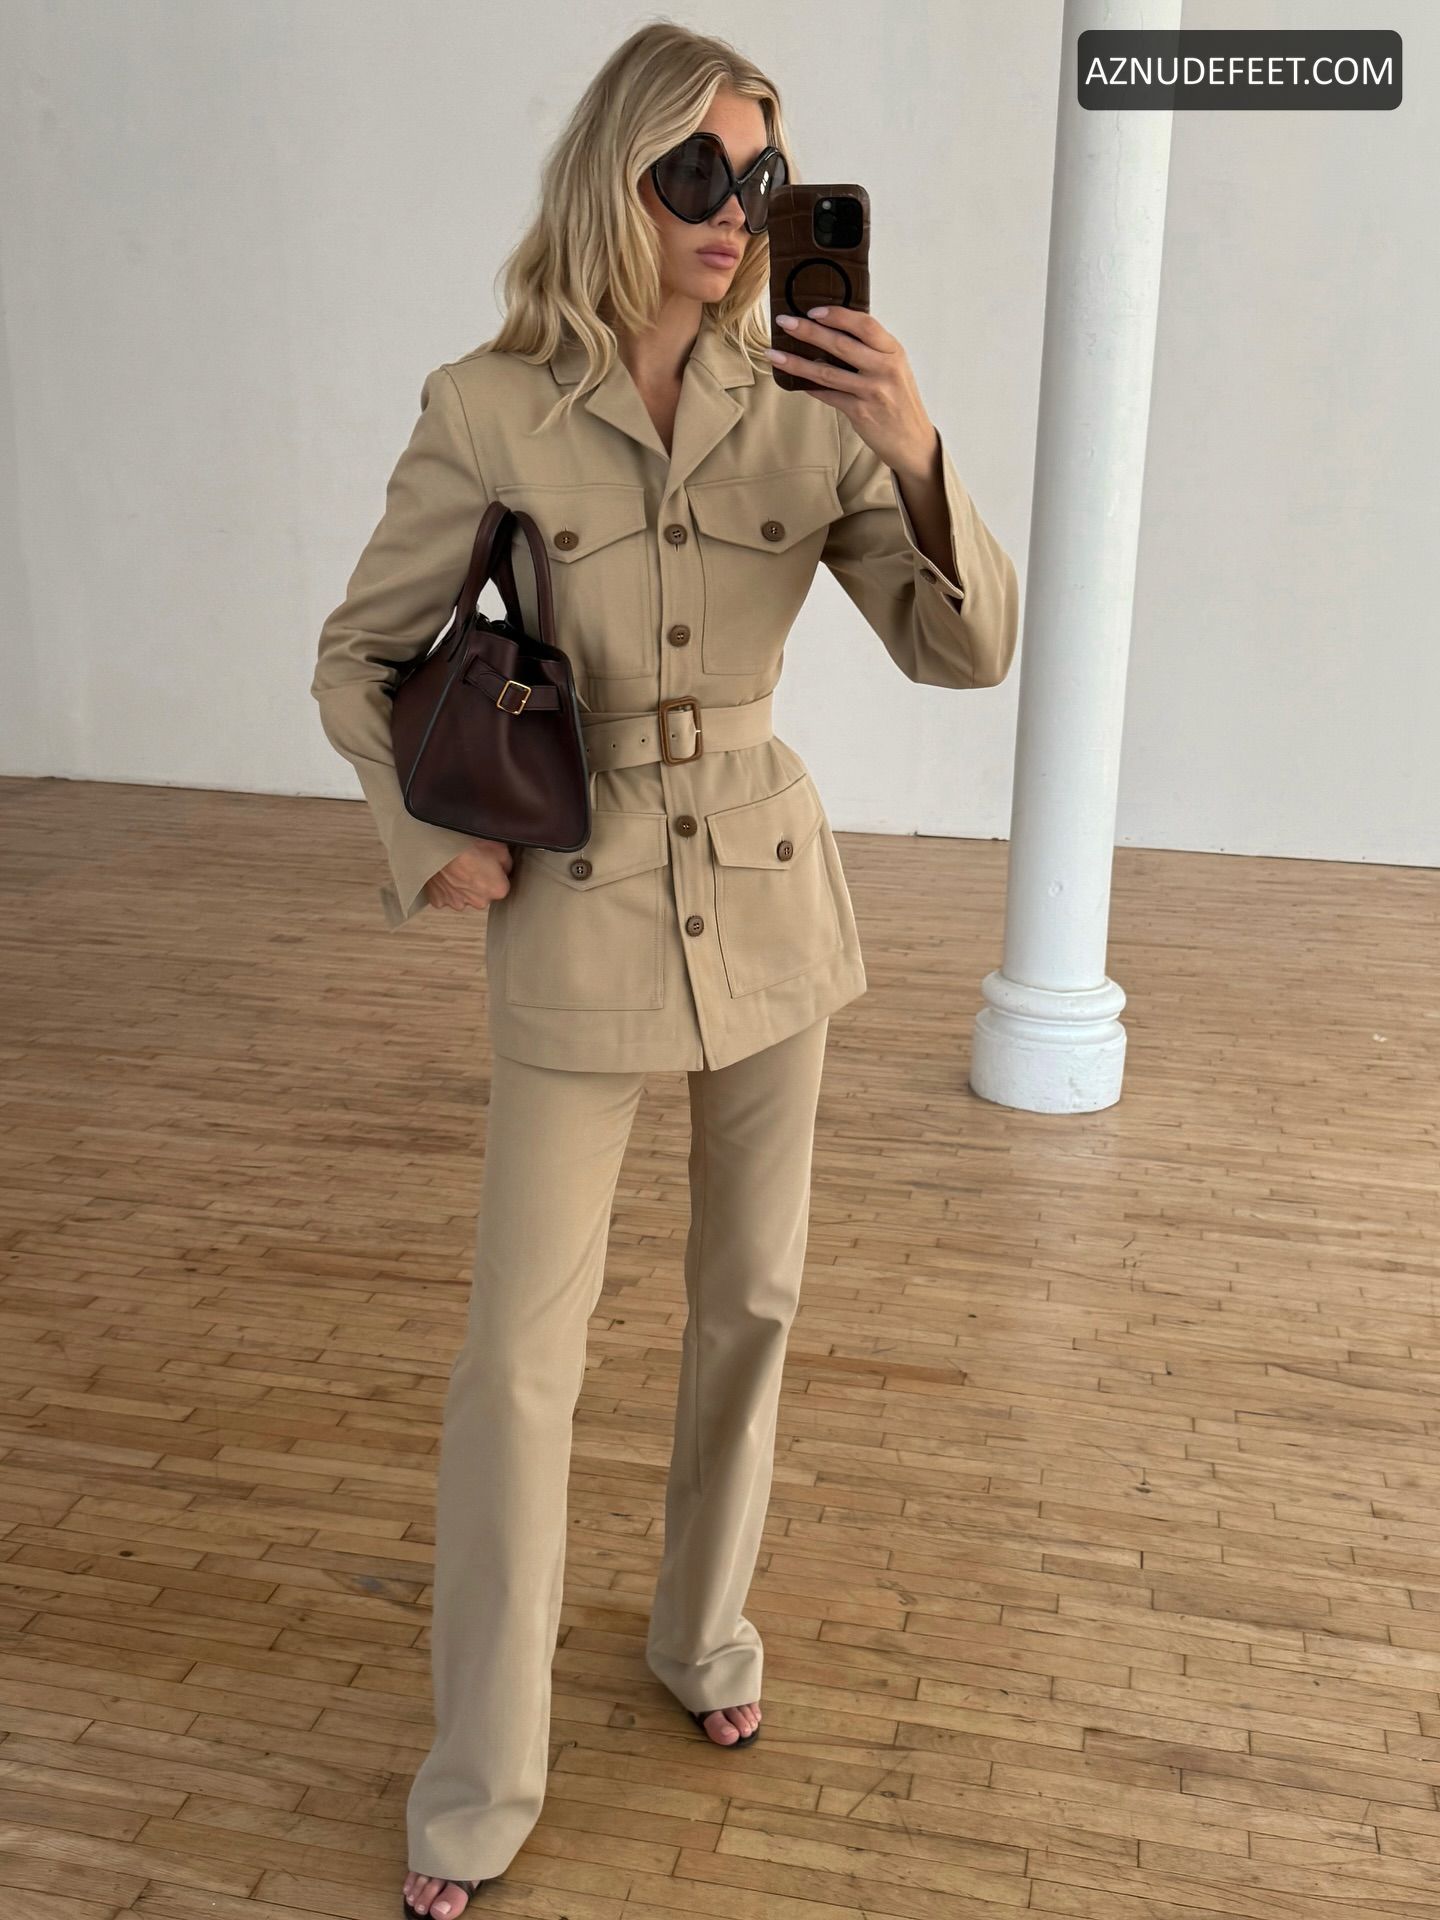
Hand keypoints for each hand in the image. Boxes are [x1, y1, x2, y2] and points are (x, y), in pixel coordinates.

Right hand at [423, 839, 513, 910]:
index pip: (501, 886)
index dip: (496, 874)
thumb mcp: (500, 848)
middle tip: (471, 864)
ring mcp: (458, 903)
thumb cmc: (467, 844)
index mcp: (497, 890)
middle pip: (483, 895)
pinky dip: (445, 888)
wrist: (438, 844)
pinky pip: (445, 896)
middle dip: (479, 883)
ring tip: (457, 868)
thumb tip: (504, 869)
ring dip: (462, 887)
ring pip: (464, 896)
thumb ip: (507, 864)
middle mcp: (479, 901)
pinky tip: (446, 874)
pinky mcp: (439, 900)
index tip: (488, 865)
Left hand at [766, 305, 938, 480]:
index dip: (838, 315)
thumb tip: (834, 331)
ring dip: (797, 362)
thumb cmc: (900, 400)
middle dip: (808, 331)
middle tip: (785, 322)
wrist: (913, 440)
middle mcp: (884, 369)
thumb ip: (872, 350)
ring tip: (775, 354)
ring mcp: (872, 391)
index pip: (865, 324)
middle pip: (841, 344)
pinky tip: (795, 381)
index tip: (814, 310)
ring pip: (827, 372)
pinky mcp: (861, 412)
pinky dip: (810, 387)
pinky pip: (828, 395)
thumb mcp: (894, 368)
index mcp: (893, 352)